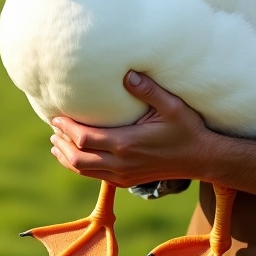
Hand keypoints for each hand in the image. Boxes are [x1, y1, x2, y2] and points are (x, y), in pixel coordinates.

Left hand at [49, 71, 215, 188]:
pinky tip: (77, 157)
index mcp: (126, 144)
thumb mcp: (172, 106)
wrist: (202, 159)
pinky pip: (96, 177)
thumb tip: (127, 73)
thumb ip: (149, 89)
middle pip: (77, 159)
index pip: (84, 139)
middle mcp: (121, 164)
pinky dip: (81, 167)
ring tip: (57, 143)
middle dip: (61, 144)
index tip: (56, 117)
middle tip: (53, 129)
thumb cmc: (188, 129)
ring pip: (84, 171)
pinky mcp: (127, 182)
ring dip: (67, 157)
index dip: (66, 128)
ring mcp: (123, 176)